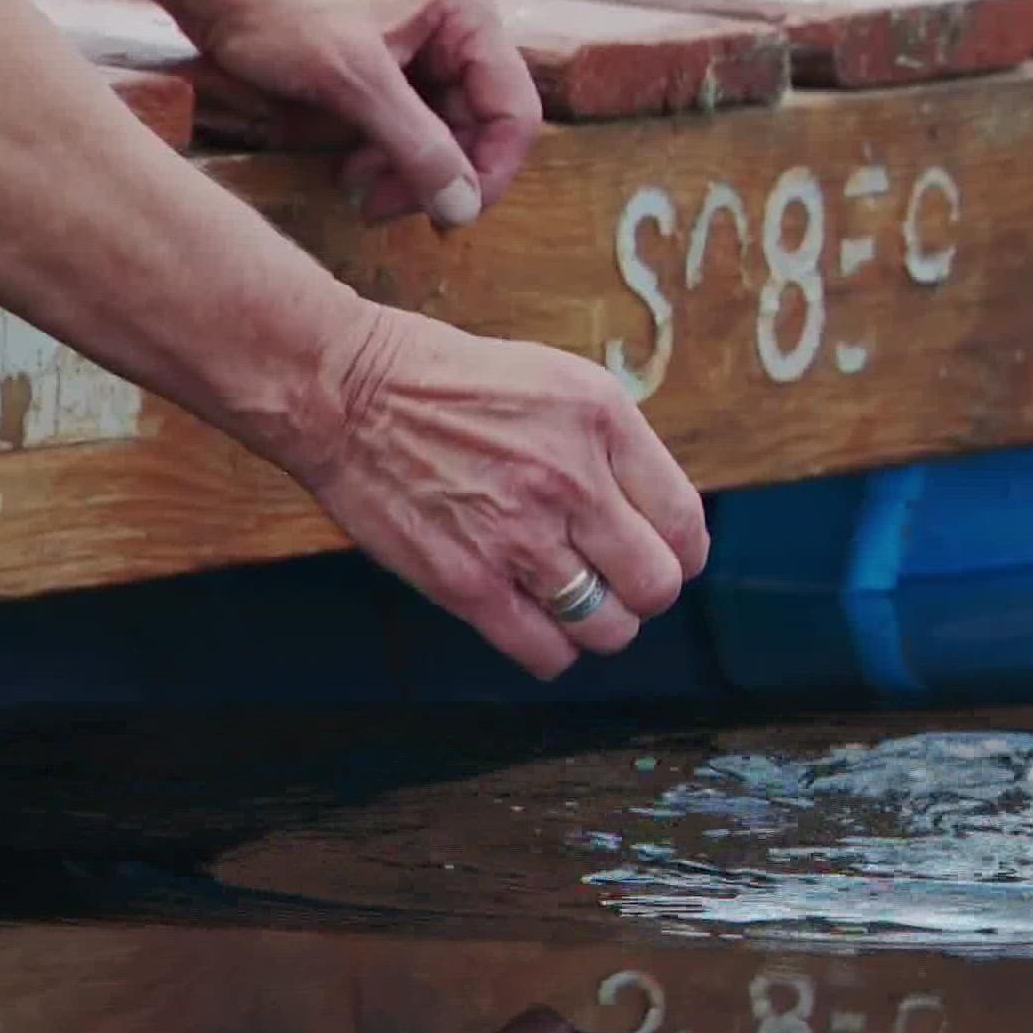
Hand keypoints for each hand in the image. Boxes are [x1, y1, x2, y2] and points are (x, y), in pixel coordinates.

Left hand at [142, 0, 540, 227]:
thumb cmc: (273, 0)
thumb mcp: (350, 77)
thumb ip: (415, 144)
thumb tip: (463, 208)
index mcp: (465, 13)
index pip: (513, 112)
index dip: (488, 173)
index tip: (447, 217)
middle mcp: (453, 28)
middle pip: (476, 128)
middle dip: (433, 175)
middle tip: (378, 204)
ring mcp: (419, 46)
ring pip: (441, 133)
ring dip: (405, 171)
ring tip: (356, 185)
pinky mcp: (383, 64)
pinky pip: (407, 124)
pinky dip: (383, 154)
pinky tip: (348, 166)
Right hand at [269, 303, 708, 680]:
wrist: (348, 392)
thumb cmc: (449, 384)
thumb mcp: (556, 381)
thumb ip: (612, 445)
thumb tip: (651, 512)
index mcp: (601, 420)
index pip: (684, 521)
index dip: (681, 553)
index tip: (664, 556)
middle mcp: (571, 480)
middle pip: (656, 585)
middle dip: (644, 593)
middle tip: (617, 583)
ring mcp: (519, 536)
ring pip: (606, 628)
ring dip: (598, 625)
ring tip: (575, 605)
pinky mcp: (468, 582)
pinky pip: (544, 652)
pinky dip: (552, 650)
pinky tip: (535, 624)